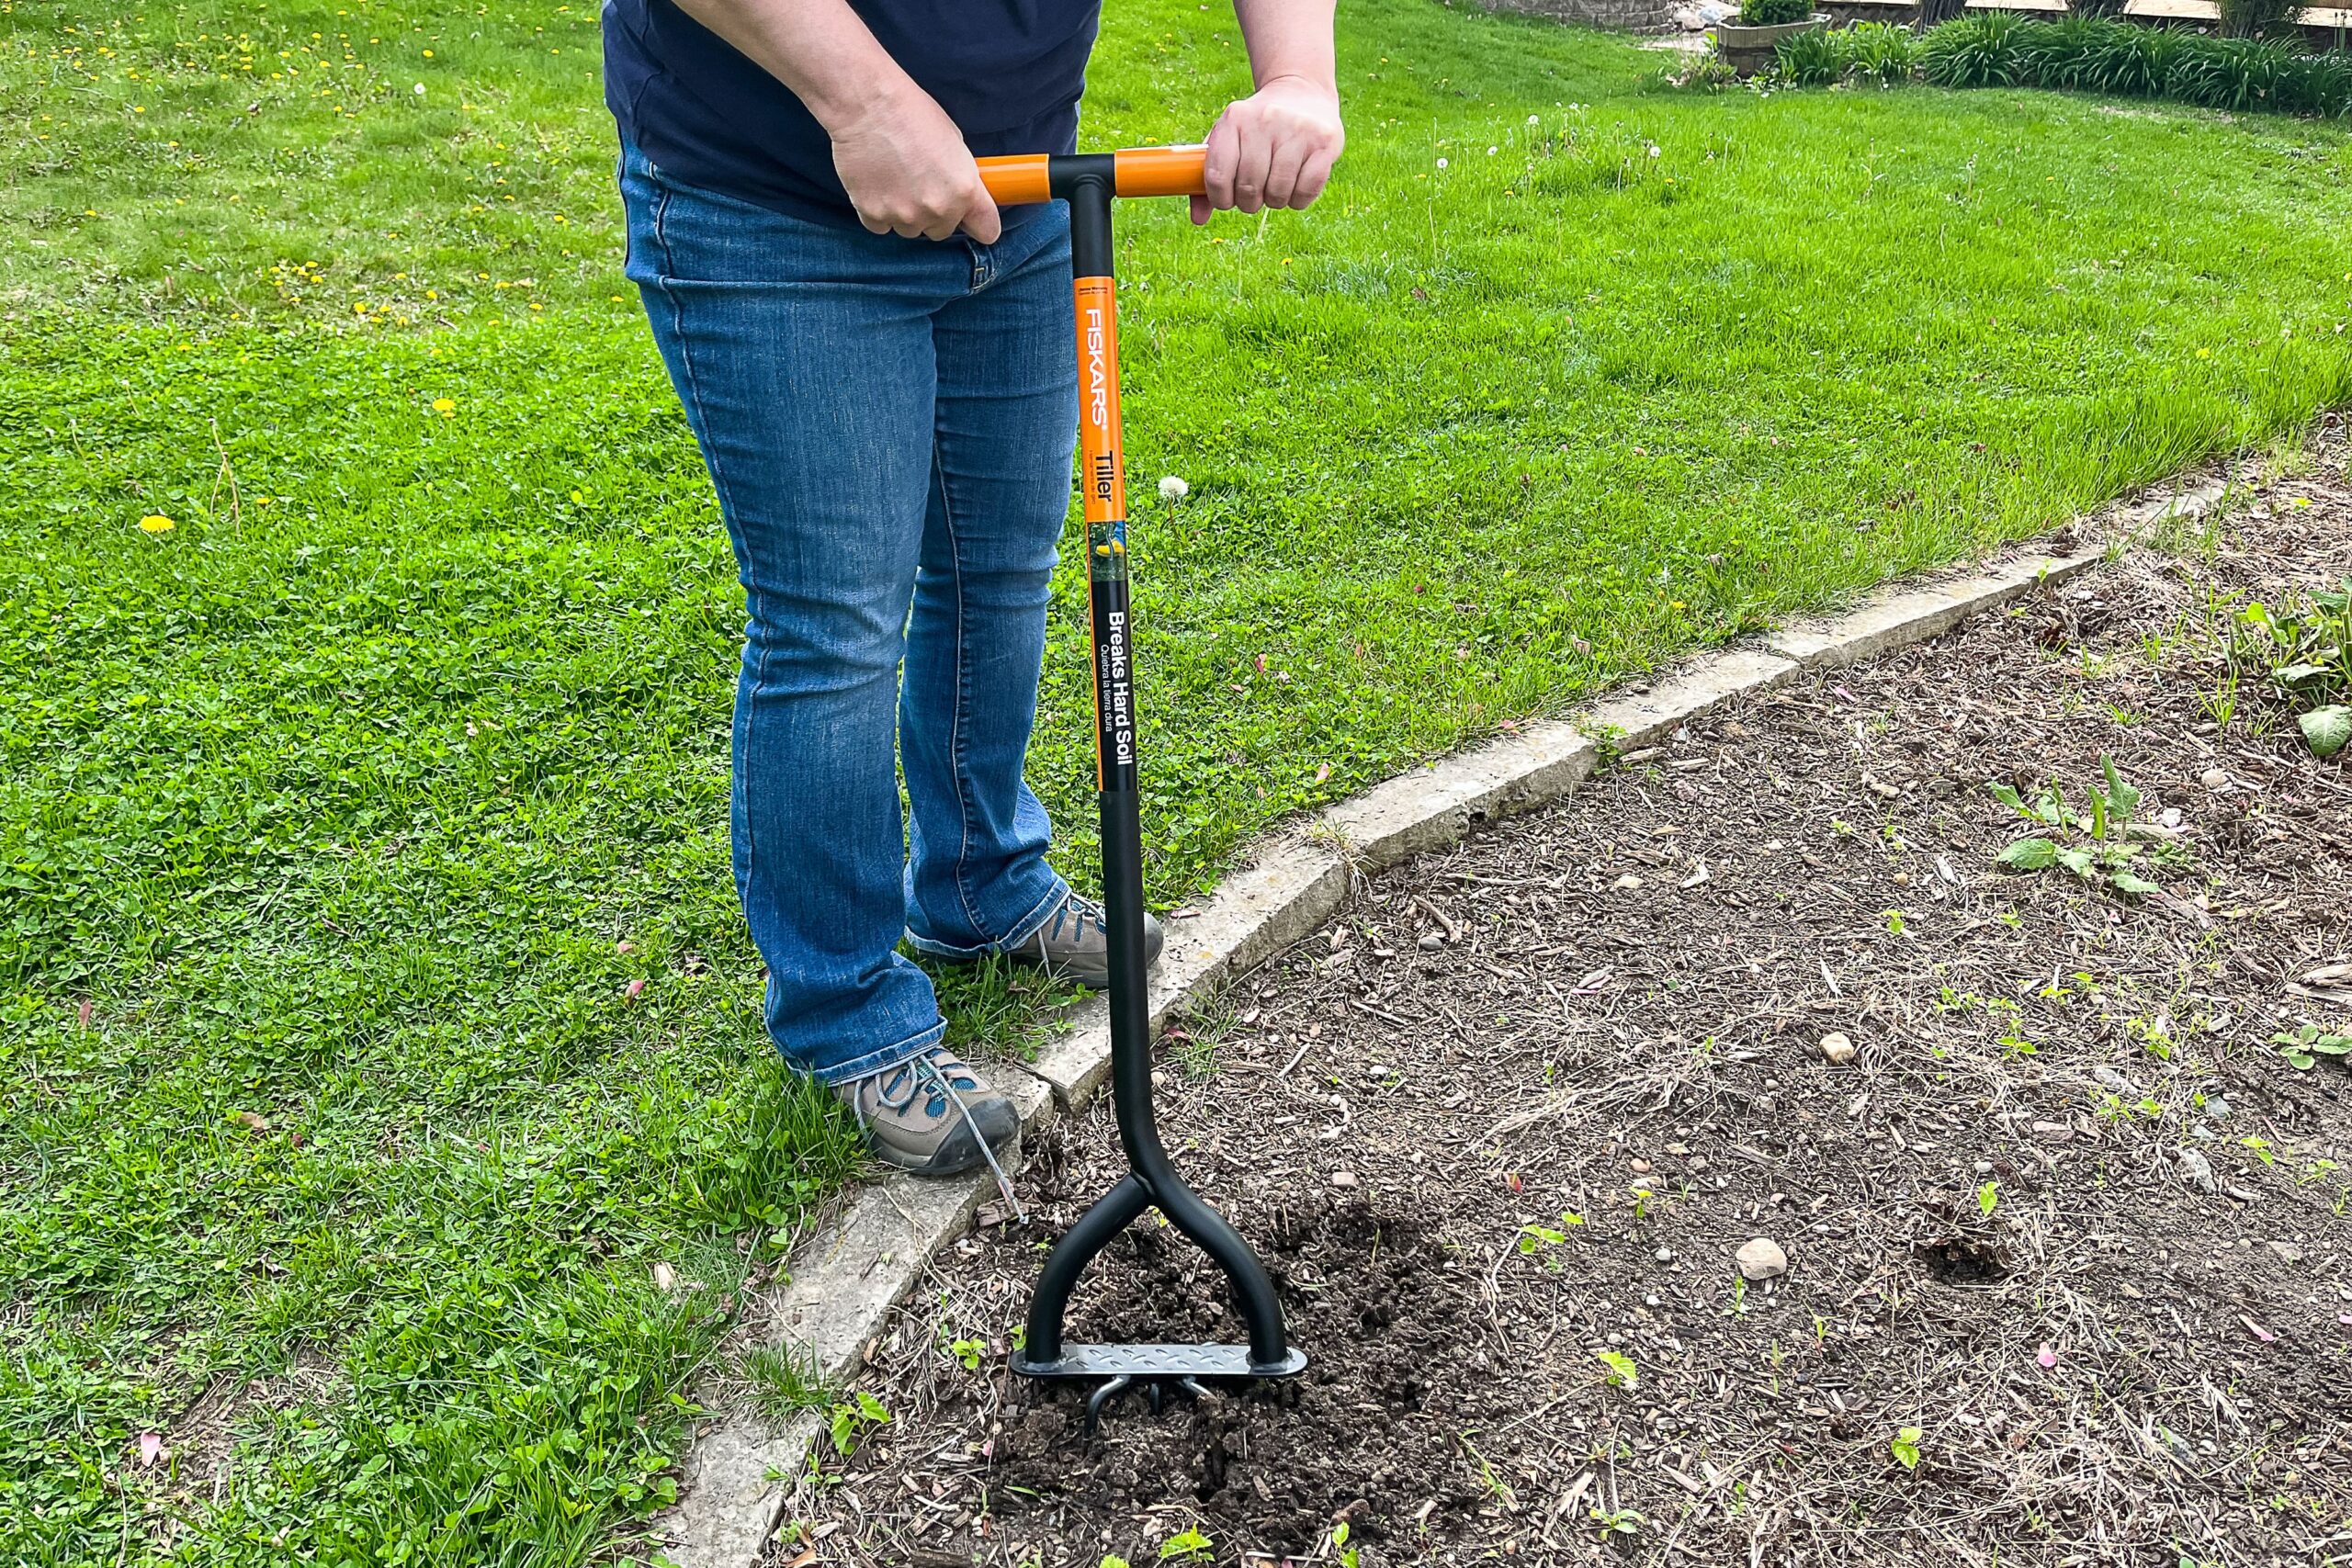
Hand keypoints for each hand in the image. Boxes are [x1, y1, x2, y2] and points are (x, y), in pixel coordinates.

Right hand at [829, 87, 1000, 242]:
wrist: (868, 104)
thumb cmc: (911, 113)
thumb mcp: (954, 141)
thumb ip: (961, 177)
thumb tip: (962, 195)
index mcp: (964, 189)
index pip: (987, 230)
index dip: (979, 224)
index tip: (973, 220)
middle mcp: (937, 208)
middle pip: (942, 231)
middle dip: (934, 214)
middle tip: (920, 185)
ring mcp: (904, 214)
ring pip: (910, 230)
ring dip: (905, 213)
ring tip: (894, 180)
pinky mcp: (873, 214)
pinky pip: (880, 226)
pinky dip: (877, 211)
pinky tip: (875, 185)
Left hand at [1193, 74, 1342, 224]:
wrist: (1301, 92)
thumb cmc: (1256, 129)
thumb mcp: (1229, 141)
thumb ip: (1209, 178)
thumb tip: (1197, 219)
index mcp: (1234, 119)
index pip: (1218, 176)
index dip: (1220, 199)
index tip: (1227, 200)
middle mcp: (1264, 119)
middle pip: (1248, 188)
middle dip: (1249, 202)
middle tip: (1255, 194)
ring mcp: (1297, 128)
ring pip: (1278, 192)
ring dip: (1275, 201)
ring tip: (1276, 187)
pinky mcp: (1324, 141)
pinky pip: (1306, 190)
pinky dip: (1299, 199)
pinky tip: (1296, 185)